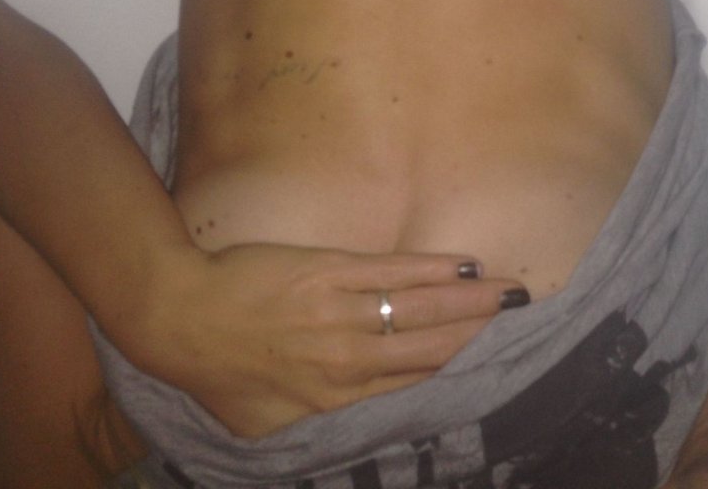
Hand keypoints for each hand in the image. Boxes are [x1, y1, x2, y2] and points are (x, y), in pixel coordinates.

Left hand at [126, 243, 527, 436]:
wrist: (182, 316)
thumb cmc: (222, 372)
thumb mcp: (267, 427)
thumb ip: (318, 431)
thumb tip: (358, 442)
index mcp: (337, 403)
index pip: (414, 390)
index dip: (460, 378)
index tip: (500, 371)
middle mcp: (349, 361)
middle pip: (431, 348)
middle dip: (481, 336)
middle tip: (525, 322)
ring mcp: (341, 312)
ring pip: (420, 309)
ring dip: (469, 300)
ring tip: (509, 293)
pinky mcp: (330, 270)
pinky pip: (390, 272)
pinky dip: (429, 269)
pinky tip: (460, 264)